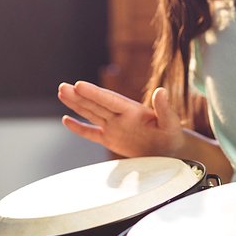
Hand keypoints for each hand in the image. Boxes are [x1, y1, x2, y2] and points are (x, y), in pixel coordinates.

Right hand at [57, 81, 184, 157]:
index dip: (94, 93)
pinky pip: (92, 133)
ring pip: (91, 113)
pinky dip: (79, 127)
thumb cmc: (173, 135)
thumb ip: (165, 108)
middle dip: (79, 96)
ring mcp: (114, 127)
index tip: (79, 85)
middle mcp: (120, 116)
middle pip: (95, 104)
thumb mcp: (171, 122)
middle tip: (63, 86)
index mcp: (132, 110)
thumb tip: (162, 91)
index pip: (109, 100)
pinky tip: (66, 120)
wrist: (172, 151)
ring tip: (62, 93)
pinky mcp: (111, 140)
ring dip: (76, 104)